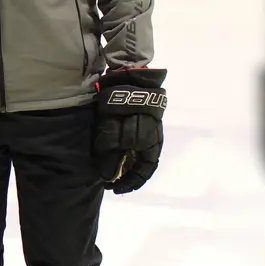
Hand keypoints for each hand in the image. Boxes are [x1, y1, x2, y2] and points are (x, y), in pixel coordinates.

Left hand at [93, 68, 166, 193]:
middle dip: (129, 175)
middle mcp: (154, 138)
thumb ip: (111, 157)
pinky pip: (139, 141)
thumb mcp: (112, 133)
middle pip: (144, 163)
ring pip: (142, 153)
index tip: (113, 188)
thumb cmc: (120, 107)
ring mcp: (151, 127)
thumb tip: (110, 176)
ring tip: (113, 168)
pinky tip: (118, 150)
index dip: (130, 183)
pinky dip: (130, 150)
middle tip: (111, 181)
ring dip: (129, 163)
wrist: (129, 77)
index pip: (144, 171)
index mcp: (150, 144)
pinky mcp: (145, 117)